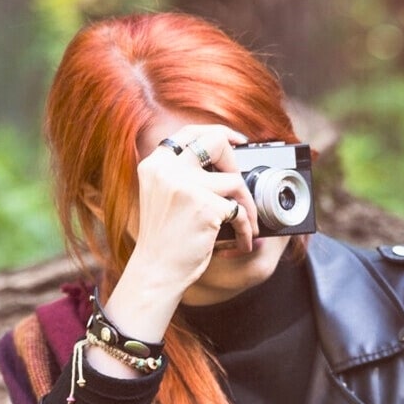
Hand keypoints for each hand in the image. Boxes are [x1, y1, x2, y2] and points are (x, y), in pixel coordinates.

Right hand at [88, 124, 254, 372]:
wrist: (157, 270)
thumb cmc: (166, 238)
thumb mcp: (164, 196)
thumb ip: (185, 174)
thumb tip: (226, 158)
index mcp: (156, 164)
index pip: (190, 132)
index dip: (219, 132)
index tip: (238, 140)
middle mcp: (168, 170)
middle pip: (216, 142)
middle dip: (238, 163)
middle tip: (241, 187)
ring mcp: (186, 186)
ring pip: (236, 181)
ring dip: (248, 207)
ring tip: (245, 226)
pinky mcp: (205, 207)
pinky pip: (240, 212)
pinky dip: (247, 230)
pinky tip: (242, 242)